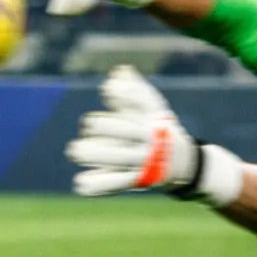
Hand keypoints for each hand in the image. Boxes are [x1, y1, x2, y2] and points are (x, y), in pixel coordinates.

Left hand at [65, 65, 201, 196]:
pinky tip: (80, 183)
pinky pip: (119, 182)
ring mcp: (146, 162)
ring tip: (74, 149)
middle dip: (109, 127)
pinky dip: (100, 184)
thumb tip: (119, 72)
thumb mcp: (152, 108)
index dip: (127, 96)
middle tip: (87, 123)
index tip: (107, 89)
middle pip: (131, 133)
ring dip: (98, 155)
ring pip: (122, 158)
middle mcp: (152, 140)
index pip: (143, 105)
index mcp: (155, 120)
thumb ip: (134, 90)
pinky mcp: (138, 180)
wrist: (181, 162)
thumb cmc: (158, 128)